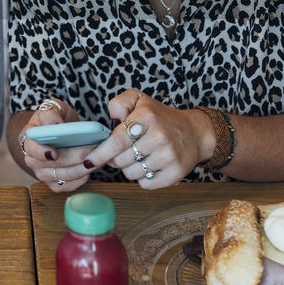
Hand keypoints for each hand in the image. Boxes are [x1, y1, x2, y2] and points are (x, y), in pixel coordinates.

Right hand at [18, 98, 91, 192]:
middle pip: (54, 164)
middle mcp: (32, 161)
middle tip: (93, 148)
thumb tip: (55, 124)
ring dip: (83, 167)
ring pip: (65, 176)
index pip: (32, 150)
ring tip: (98, 156)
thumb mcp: (52, 108)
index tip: (54, 153)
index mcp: (28, 141)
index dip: (42, 153)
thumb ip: (50, 113)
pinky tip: (90, 167)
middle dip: (75, 157)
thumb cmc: (54, 119)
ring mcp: (43, 174)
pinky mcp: (55, 184)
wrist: (59, 132)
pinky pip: (69, 185)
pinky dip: (82, 178)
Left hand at [79, 90, 212, 188]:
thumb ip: (118, 104)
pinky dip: (143, 178)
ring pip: (131, 174)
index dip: (100, 153)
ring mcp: (169, 156)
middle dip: (116, 158)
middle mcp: (160, 136)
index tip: (89, 161)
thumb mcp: (139, 99)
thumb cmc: (160, 117)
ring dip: (130, 168)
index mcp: (147, 116)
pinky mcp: (176, 172)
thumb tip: (109, 124)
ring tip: (141, 155)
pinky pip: (145, 184)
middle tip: (126, 150)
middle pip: (120, 160)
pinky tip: (151, 165)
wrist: (194, 132)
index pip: (117, 140)